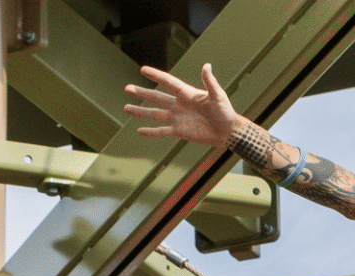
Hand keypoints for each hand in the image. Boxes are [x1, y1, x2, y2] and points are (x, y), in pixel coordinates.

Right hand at [124, 63, 239, 148]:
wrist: (228, 131)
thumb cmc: (225, 111)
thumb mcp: (218, 95)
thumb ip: (210, 82)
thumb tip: (206, 65)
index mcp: (187, 94)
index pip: (168, 82)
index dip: (156, 75)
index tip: (143, 70)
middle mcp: (179, 105)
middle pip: (156, 97)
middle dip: (142, 93)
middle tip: (127, 88)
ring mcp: (178, 118)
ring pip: (155, 114)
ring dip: (141, 111)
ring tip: (126, 108)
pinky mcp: (180, 131)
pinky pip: (162, 132)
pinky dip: (151, 132)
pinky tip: (139, 131)